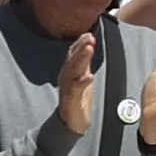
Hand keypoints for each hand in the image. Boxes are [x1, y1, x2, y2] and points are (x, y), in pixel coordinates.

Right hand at [53, 26, 99, 143]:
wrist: (72, 121)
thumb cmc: (78, 98)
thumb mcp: (83, 76)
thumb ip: (85, 62)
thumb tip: (89, 44)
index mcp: (68, 71)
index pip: (72, 54)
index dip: (80, 43)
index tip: (89, 34)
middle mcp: (65, 78)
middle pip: (72, 60)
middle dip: (80, 48)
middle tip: (90, 38)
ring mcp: (67, 89)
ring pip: (73, 72)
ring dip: (81, 60)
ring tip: (89, 49)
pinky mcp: (70, 100)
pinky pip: (75, 90)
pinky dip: (82, 82)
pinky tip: (89, 76)